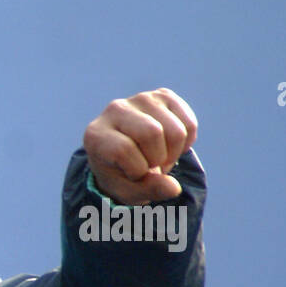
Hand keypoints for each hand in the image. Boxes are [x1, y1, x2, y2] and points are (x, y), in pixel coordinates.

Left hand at [83, 89, 197, 205]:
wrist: (127, 157)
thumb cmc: (122, 175)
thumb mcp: (129, 190)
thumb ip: (149, 190)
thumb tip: (174, 188)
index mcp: (96, 134)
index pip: (123, 149)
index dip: (136, 169)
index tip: (133, 174)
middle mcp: (115, 110)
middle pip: (152, 133)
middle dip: (158, 159)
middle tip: (152, 167)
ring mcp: (140, 99)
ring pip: (175, 130)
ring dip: (173, 153)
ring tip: (160, 158)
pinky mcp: (163, 96)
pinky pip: (189, 124)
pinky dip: (186, 143)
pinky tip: (170, 146)